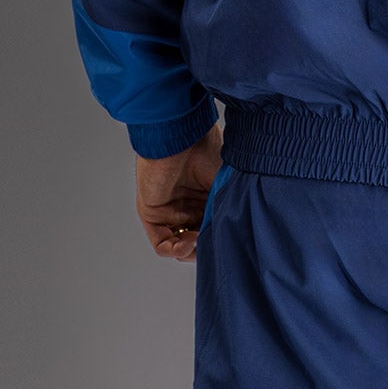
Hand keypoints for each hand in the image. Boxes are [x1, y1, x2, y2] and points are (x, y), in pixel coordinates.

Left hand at [135, 122, 224, 262]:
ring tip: (199, 242)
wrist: (182, 136)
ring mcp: (169, 211)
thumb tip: (236, 233)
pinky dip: (174, 249)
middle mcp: (188, 205)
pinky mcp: (152, 213)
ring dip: (191, 251)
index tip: (230, 242)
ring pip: (180, 245)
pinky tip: (187, 243)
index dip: (220, 238)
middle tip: (215, 247)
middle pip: (197, 240)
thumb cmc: (208, 150)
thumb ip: (227, 207)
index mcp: (207, 195)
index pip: (213, 227)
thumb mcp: (226, 182)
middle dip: (206, 248)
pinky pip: (161, 243)